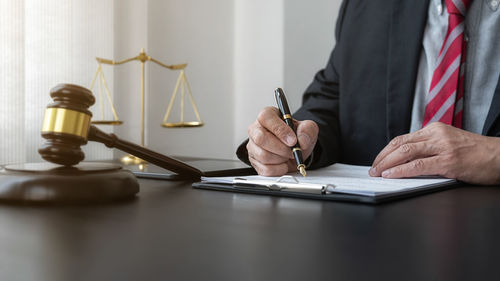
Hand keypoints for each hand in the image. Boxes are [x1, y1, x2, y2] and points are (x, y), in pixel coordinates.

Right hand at [247, 106, 318, 175]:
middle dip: (281, 148)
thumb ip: (307, 130)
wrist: (295, 150)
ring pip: (262, 155)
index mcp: (268, 116)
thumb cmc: (296, 136)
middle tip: (292, 151)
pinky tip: (283, 164)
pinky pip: (264, 169)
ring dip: (280, 159)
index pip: (266, 118)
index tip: (293, 140)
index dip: (280, 130)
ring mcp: (253, 146)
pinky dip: (278, 169)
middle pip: (260, 138)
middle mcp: (256, 129)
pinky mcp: (254, 161)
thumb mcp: (307, 128)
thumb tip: (301, 141)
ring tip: (287, 156)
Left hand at [370, 122, 499, 184]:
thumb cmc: (477, 154)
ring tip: (378, 173)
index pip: (402, 139)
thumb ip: (429, 148)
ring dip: (387, 164)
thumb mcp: (448, 143)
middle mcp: (436, 135)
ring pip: (406, 152)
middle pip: (400, 144)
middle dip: (382, 158)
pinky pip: (418, 165)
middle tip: (373, 169)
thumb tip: (405, 161)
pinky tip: (391, 175)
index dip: (386, 151)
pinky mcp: (449, 161)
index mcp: (435, 130)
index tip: (377, 161)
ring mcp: (443, 147)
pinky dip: (401, 170)